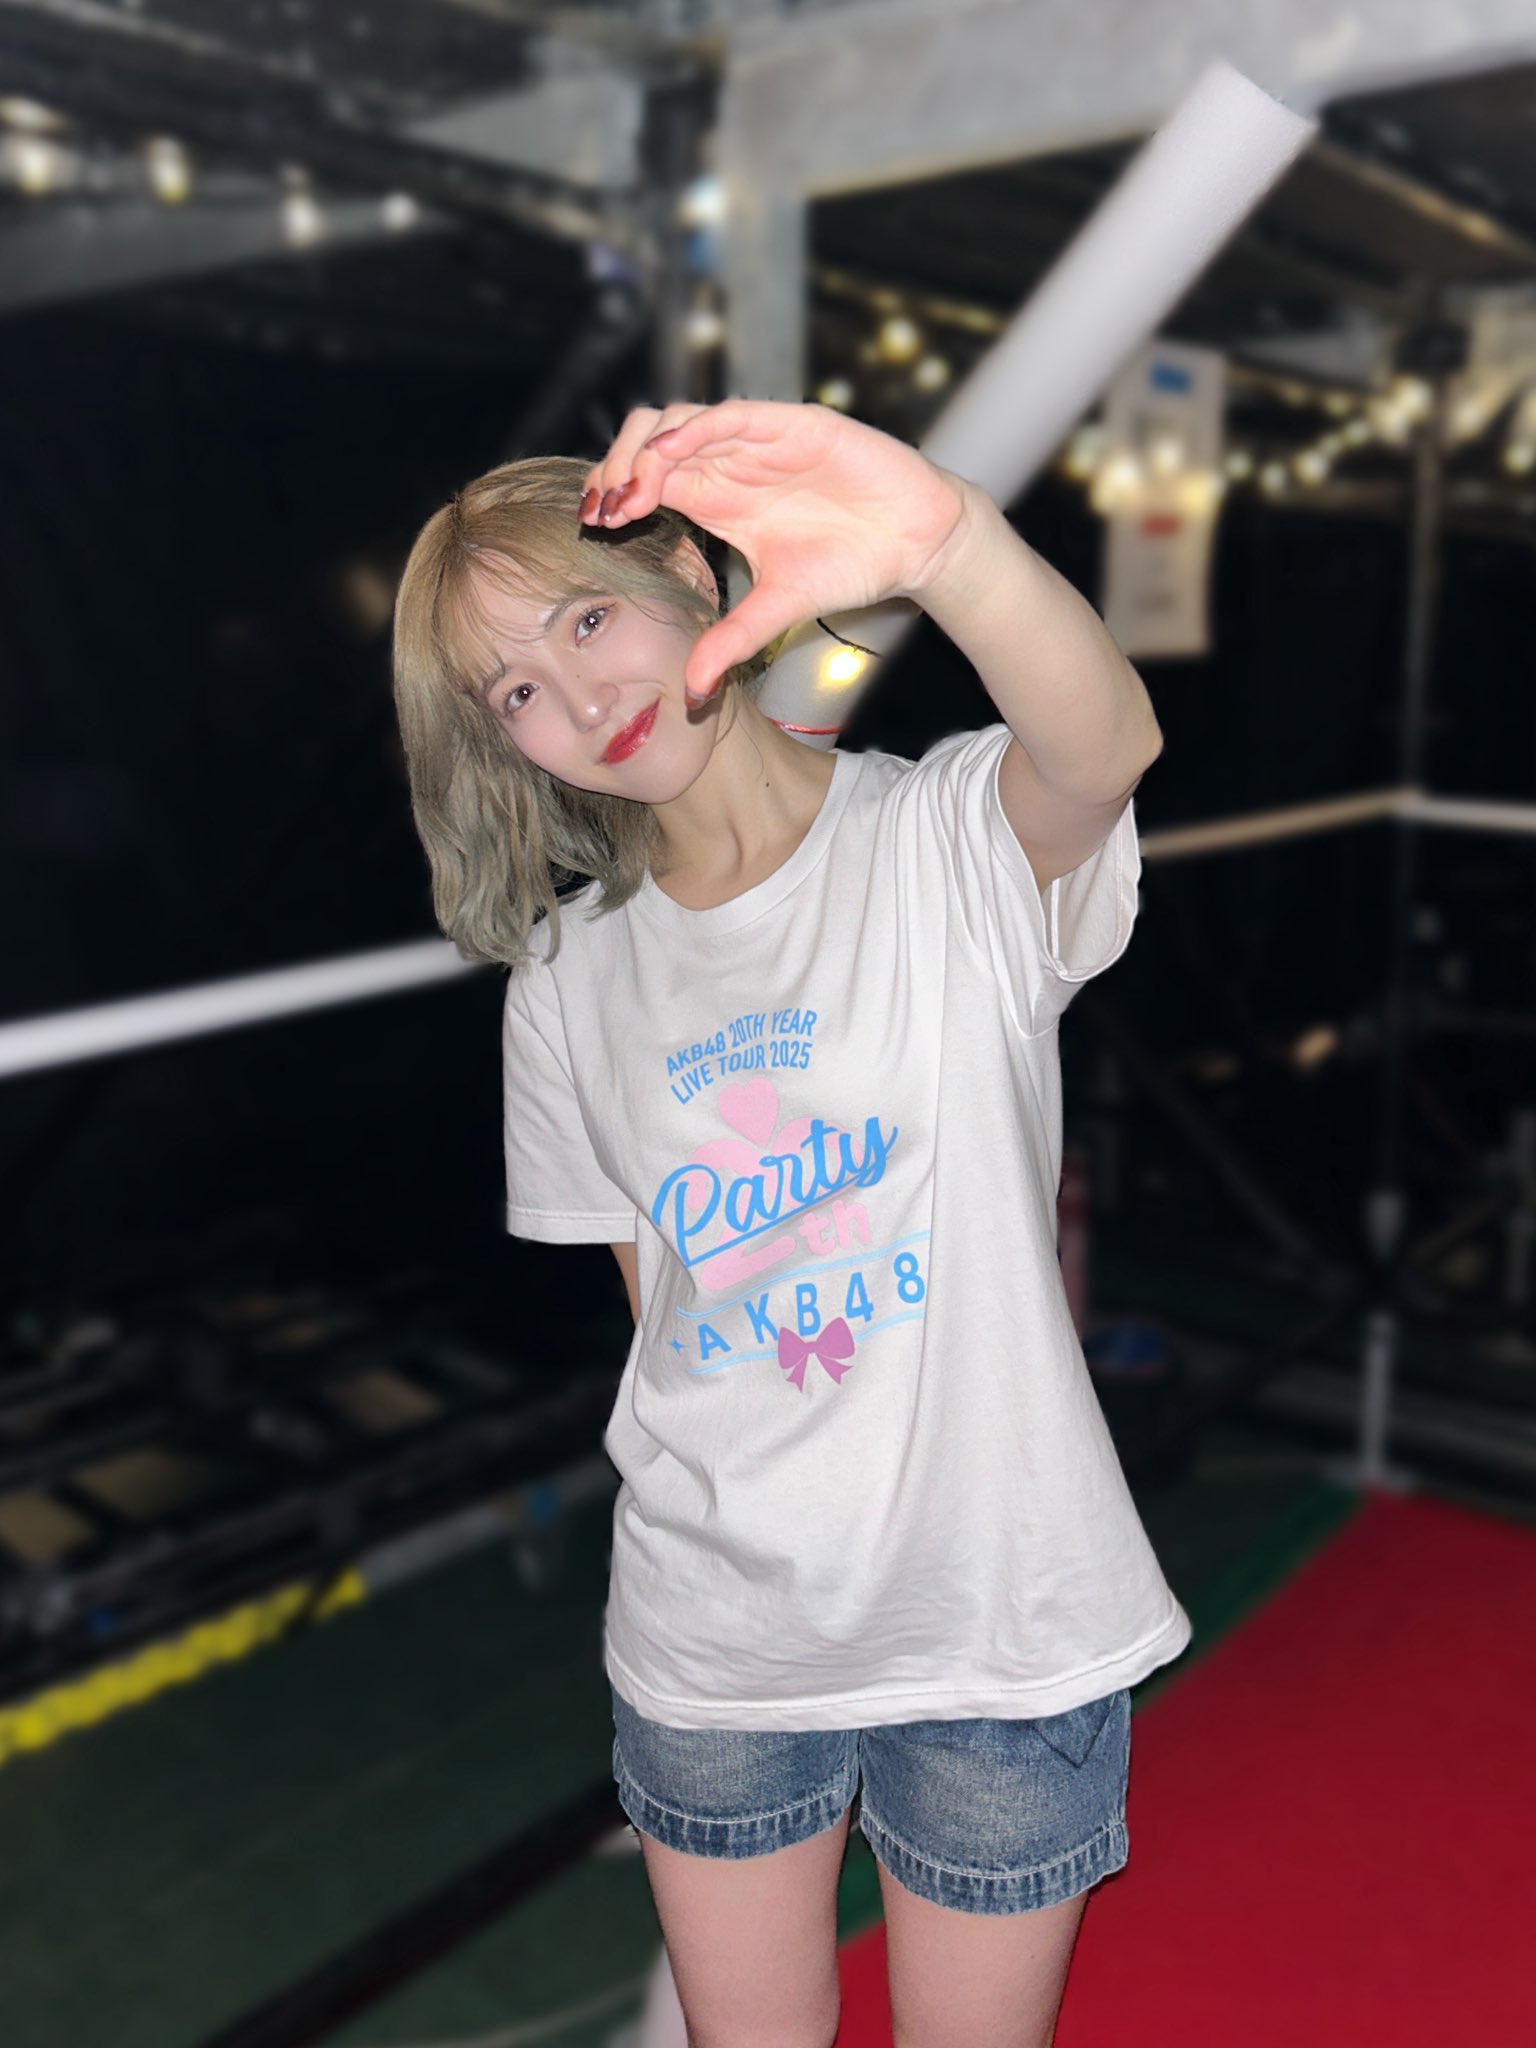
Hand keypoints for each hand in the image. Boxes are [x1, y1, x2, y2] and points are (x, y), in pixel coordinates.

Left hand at [580, 400, 967, 698]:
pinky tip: (671, 451)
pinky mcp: (792, 424)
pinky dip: (696, 427)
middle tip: (606, 509)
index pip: (645, 479)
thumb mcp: (779, 609)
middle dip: (615, 467)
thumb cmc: (851, 565)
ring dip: (644, 450)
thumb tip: (694, 693)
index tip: (597, 525)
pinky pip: (732, 414)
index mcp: (716, 496)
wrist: (917, 543)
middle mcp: (728, 462)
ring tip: (630, 491)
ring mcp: (757, 439)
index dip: (614, 492)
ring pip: (679, 421)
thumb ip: (732, 641)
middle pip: (647, 442)